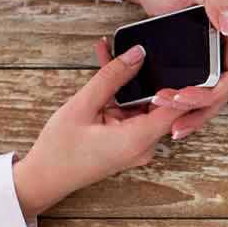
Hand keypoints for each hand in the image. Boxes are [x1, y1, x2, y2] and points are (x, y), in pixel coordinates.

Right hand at [12, 44, 182, 216]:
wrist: (44, 179)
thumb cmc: (59, 149)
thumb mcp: (83, 106)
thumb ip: (112, 78)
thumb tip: (138, 53)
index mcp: (140, 138)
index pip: (179, 107)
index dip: (183, 81)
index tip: (179, 58)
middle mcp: (146, 144)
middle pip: (161, 103)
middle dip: (149, 73)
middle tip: (140, 47)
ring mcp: (138, 144)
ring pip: (143, 104)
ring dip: (131, 82)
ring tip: (116, 52)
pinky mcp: (129, 141)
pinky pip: (132, 112)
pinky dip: (121, 95)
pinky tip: (109, 71)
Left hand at [116, 0, 227, 140]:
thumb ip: (216, 1)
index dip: (211, 94)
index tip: (182, 97)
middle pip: (223, 93)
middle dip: (199, 110)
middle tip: (171, 119)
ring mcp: (217, 60)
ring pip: (212, 98)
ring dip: (194, 115)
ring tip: (172, 129)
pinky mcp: (202, 67)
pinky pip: (200, 93)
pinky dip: (187, 109)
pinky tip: (172, 119)